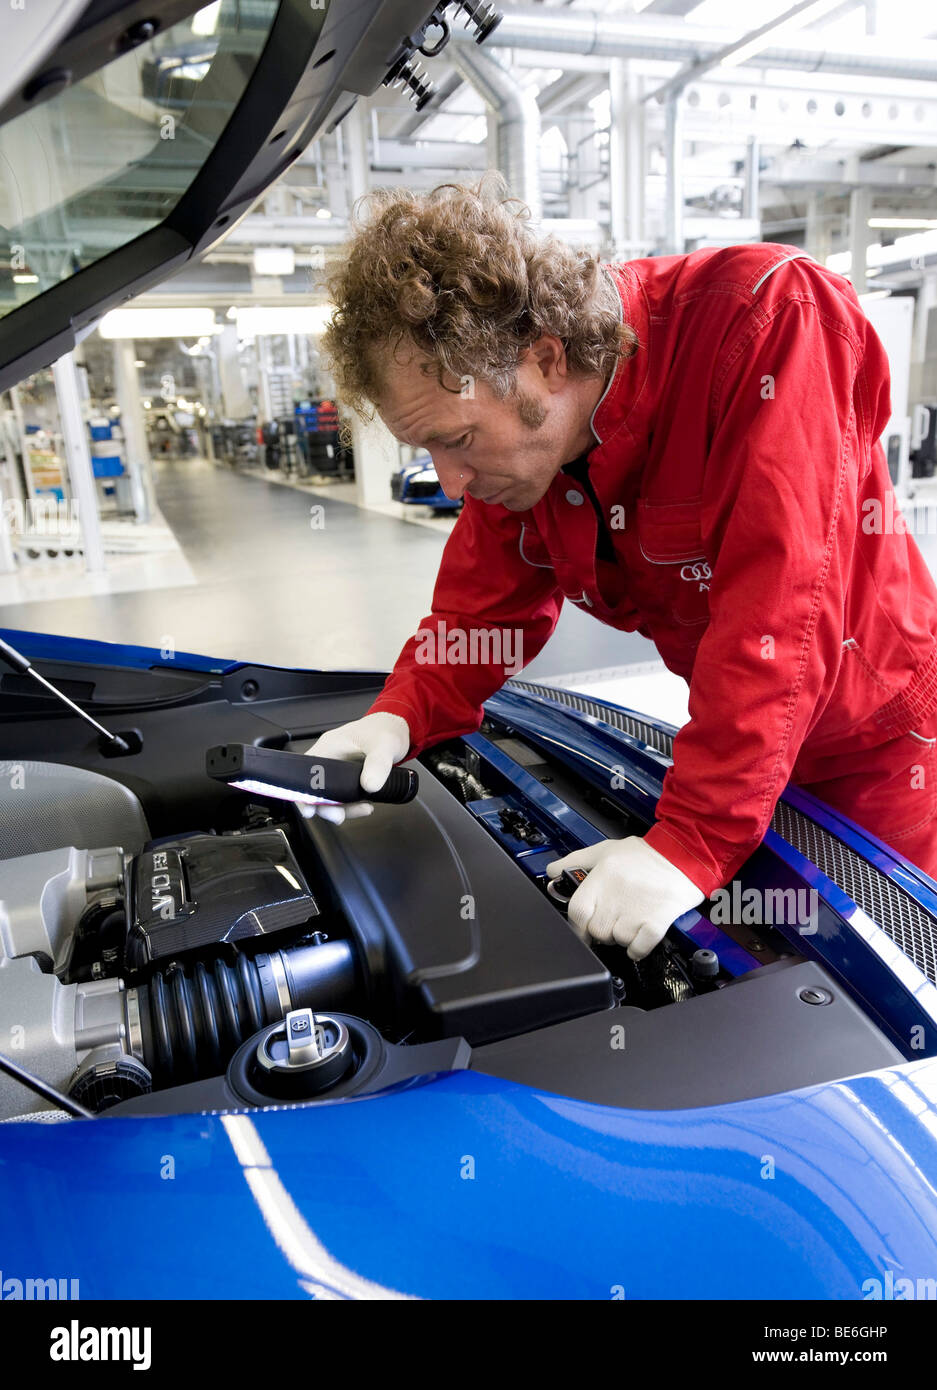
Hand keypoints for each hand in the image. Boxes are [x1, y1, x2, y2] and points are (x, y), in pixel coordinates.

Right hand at [299, 711, 410, 823]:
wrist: (397, 730)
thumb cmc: (384, 730)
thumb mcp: (384, 745)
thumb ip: (378, 764)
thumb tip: (369, 785)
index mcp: (328, 748)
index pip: (304, 773)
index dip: (303, 793)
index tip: (310, 809)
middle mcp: (329, 761)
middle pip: (316, 790)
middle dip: (326, 807)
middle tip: (338, 816)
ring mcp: (339, 772)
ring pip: (331, 798)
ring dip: (343, 809)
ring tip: (362, 809)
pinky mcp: (350, 780)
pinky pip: (345, 797)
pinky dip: (353, 805)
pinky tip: (365, 805)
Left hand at [546, 836, 704, 959]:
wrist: (685, 854)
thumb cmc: (646, 854)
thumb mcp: (605, 850)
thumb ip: (575, 860)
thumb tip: (552, 871)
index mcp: (602, 877)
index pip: (576, 911)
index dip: (577, 924)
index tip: (582, 928)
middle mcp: (616, 895)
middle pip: (596, 931)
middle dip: (603, 929)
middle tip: (615, 917)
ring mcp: (636, 910)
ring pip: (617, 941)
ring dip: (622, 937)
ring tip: (632, 919)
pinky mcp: (656, 921)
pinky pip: (638, 949)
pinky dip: (638, 948)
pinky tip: (642, 935)